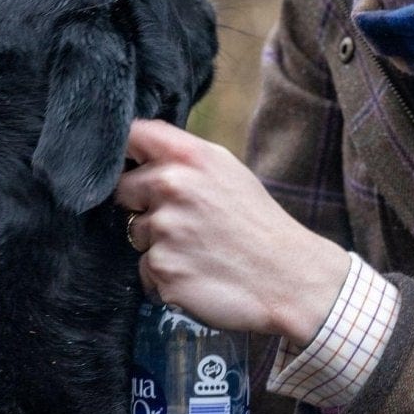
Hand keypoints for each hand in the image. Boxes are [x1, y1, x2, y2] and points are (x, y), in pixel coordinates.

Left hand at [115, 120, 349, 345]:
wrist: (290, 279)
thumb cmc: (258, 225)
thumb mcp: (228, 172)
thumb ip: (183, 157)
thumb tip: (136, 149)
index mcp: (190, 157)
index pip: (130, 135)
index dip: (126, 152)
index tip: (134, 165)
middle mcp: (172, 186)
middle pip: (124, 190)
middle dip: (144, 205)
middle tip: (187, 222)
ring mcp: (164, 229)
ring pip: (136, 234)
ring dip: (159, 244)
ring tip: (201, 251)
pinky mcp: (162, 269)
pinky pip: (146, 270)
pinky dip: (166, 277)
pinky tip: (200, 275)